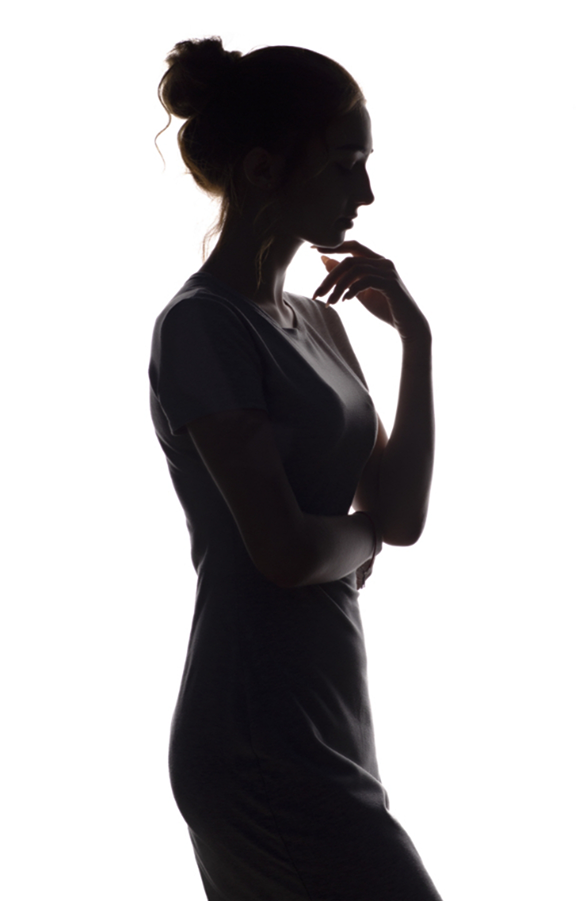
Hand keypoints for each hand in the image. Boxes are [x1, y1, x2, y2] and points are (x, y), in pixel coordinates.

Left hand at [312, 241, 429, 342]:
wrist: (408, 325)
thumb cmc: (385, 308)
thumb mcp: (359, 291)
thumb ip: (346, 278)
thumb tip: (325, 261)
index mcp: (377, 261)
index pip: (353, 246)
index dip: (334, 246)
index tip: (313, 250)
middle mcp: (383, 262)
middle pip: (350, 260)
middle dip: (330, 277)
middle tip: (317, 293)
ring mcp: (388, 271)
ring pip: (355, 270)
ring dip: (338, 287)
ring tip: (330, 303)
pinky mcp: (390, 283)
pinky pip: (365, 281)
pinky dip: (352, 290)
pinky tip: (345, 301)